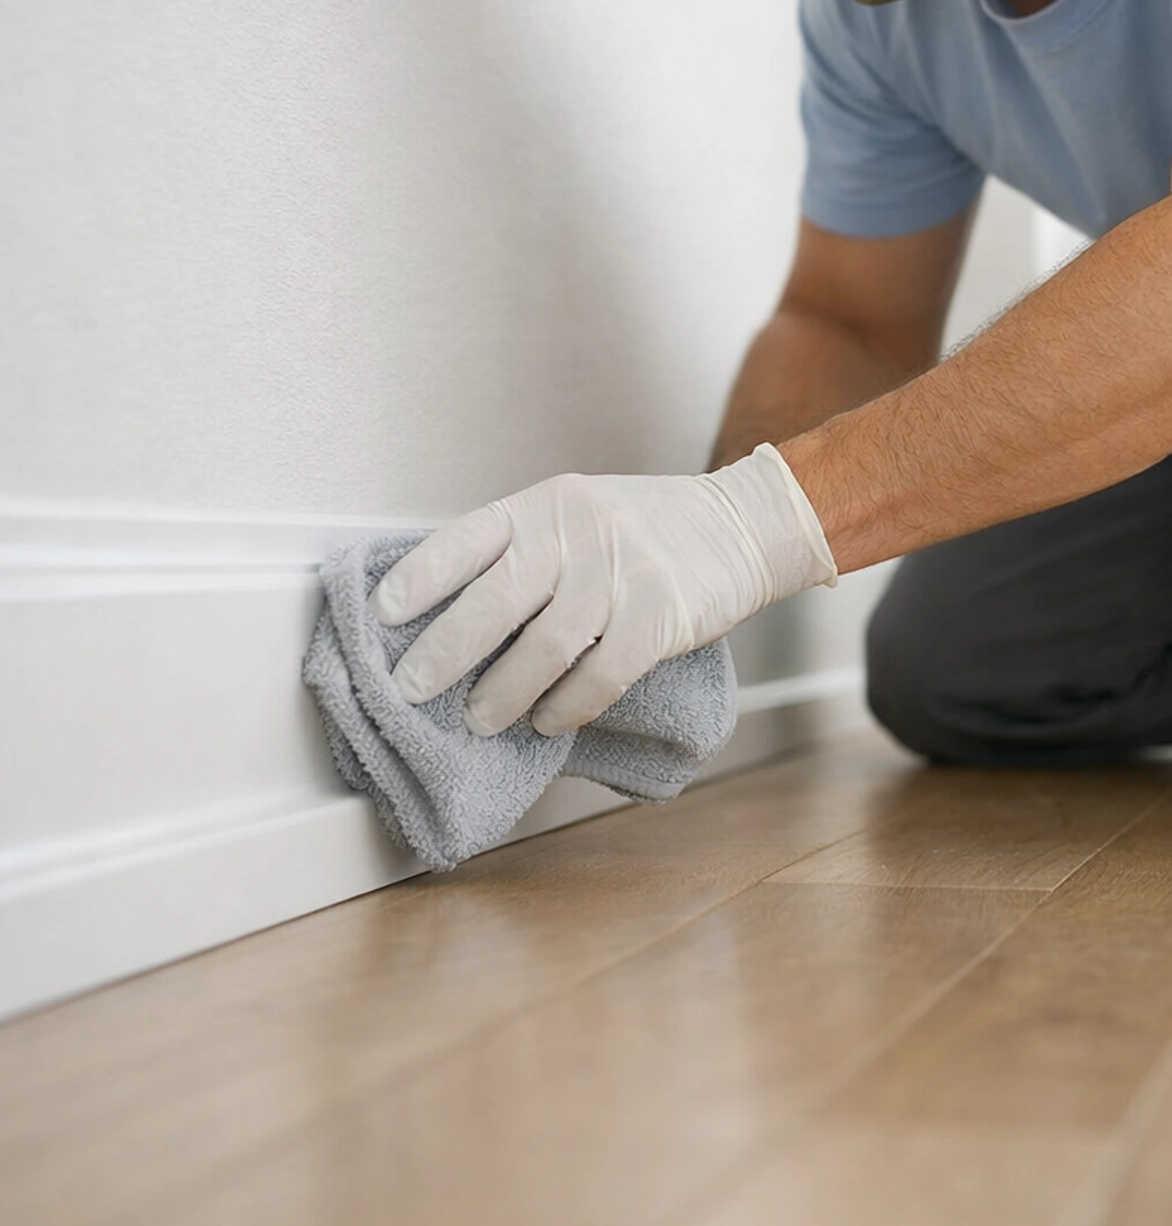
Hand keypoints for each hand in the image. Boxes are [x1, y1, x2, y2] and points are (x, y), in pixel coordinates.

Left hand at [369, 444, 836, 736]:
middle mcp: (578, 531)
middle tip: (410, 690)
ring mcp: (622, 571)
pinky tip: (546, 720)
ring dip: (503, 692)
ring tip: (477, 719)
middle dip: (444, 652)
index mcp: (544, 505)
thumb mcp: (575, 515)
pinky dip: (566, 705)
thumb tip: (446, 618)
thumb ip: (522, 553)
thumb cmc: (641, 529)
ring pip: (544, 646)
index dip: (419, 578)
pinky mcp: (660, 614)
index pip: (466, 538)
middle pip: (495, 599)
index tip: (381, 615)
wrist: (738, 525)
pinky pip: (600, 673)